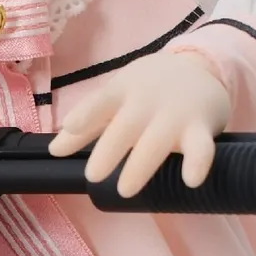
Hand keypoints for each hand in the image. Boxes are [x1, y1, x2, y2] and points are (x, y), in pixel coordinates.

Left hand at [47, 52, 230, 196]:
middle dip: (110, 149)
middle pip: (127, 126)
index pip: (102, 101)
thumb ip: (87, 123)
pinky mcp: (201, 128)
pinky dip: (198, 163)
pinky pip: (202, 148)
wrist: (201, 65)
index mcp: (123, 91)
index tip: (71, 126)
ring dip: (142, 164)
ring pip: (158, 140)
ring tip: (125, 189)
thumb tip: (54, 151)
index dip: (86, 113)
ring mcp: (176, 114)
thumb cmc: (149, 88)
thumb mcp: (116, 97)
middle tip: (93, 175)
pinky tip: (191, 181)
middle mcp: (148, 102)